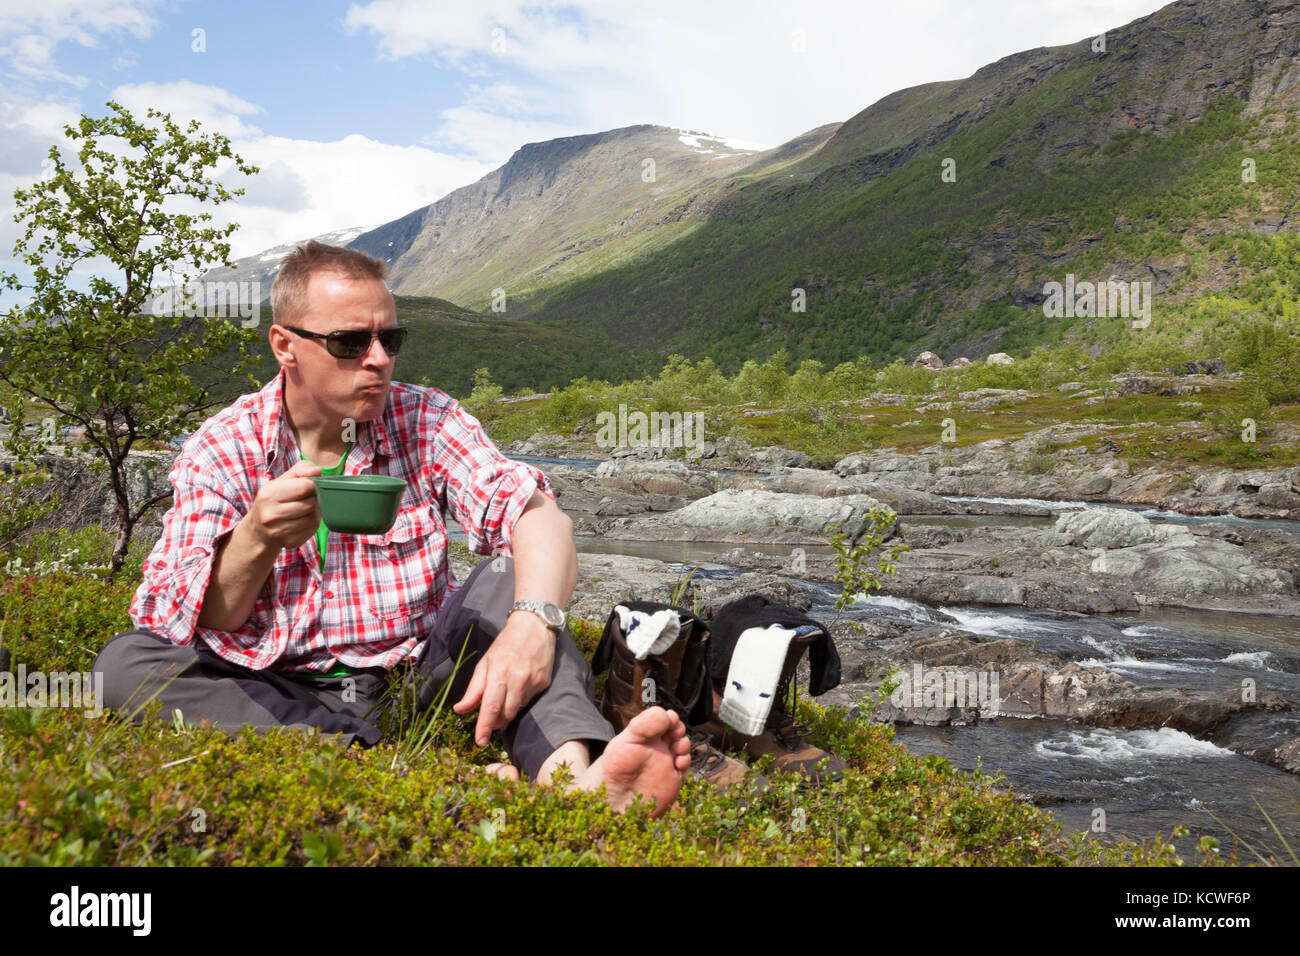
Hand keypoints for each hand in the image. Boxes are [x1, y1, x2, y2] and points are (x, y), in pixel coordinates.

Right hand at [246, 459, 321, 550]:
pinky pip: (312, 530)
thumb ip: (301, 469)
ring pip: (313, 518)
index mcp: (268, 494)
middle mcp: (271, 514)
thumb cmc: (274, 500)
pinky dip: (312, 523)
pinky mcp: (289, 542)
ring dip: (315, 512)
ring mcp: (279, 531)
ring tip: (306, 508)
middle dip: (314, 499)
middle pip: (310, 504)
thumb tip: (317, 471)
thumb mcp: (282, 480)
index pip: (304, 487)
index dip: (313, 485)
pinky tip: (304, 519)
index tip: (310, 485)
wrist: (259, 529)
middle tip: (308, 498)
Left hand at [453, 611, 555, 745]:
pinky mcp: (544, 684)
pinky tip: (518, 687)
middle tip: (489, 717)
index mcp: (499, 673)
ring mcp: (533, 682)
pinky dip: (519, 700)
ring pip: (517, 710)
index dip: (484, 727)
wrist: (534, 627)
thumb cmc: (505, 645)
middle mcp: (518, 679)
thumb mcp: (485, 663)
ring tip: (503, 697)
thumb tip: (460, 710)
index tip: (479, 742)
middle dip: (495, 722)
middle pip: (505, 715)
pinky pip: (528, 701)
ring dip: (507, 712)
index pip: (491, 707)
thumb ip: (474, 689)